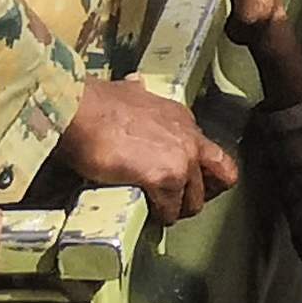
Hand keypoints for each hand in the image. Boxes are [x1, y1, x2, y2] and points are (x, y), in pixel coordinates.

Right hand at [46, 79, 236, 219]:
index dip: (200, 171)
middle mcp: (189, 138)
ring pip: (195, 199)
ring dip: (178, 209)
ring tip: (160, 212)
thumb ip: (138, 94)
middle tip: (179, 202)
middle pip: (220, 176)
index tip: (187, 181)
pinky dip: (160, 217)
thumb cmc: (96, 102)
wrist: (80, 111)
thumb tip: (133, 85)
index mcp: (182, 119)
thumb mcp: (129, 91)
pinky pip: (170, 210)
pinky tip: (148, 216)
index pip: (209, 151)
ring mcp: (181, 159)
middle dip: (200, 193)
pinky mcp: (165, 179)